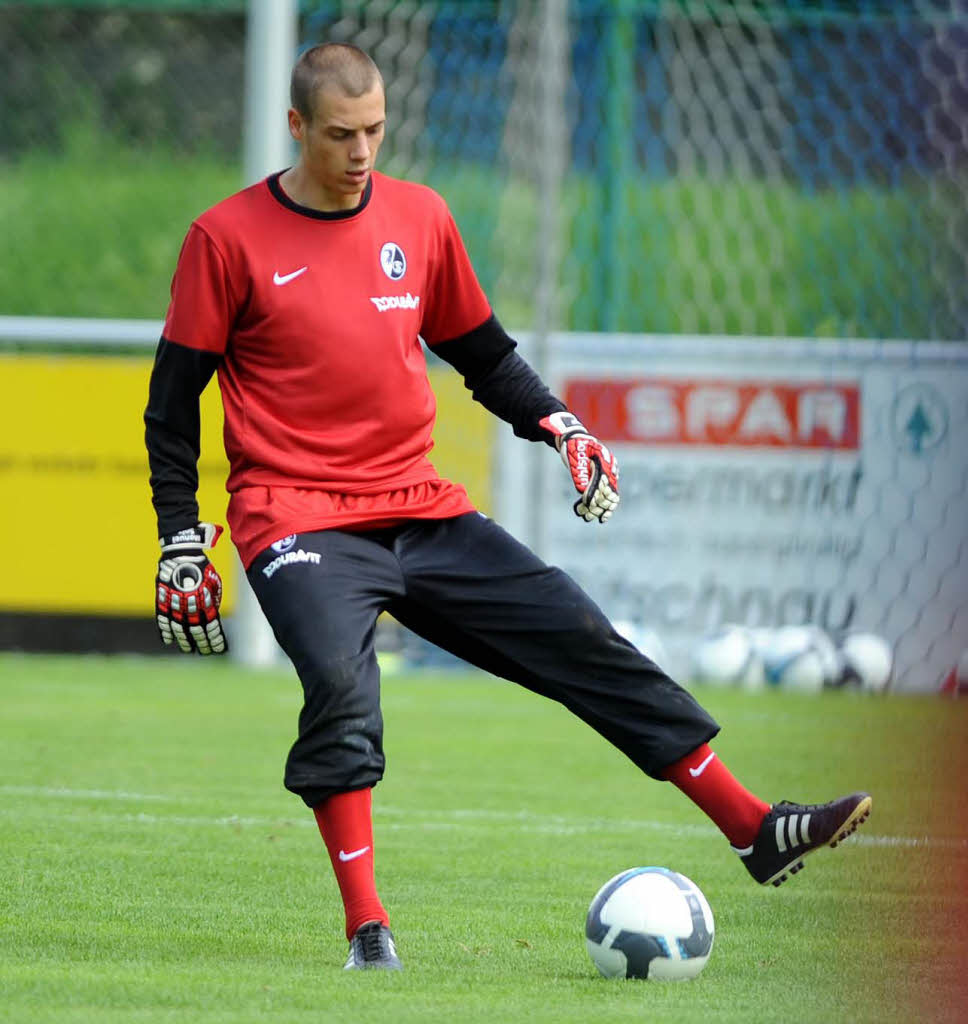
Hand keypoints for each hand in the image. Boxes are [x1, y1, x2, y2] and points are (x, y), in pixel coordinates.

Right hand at [155, 522, 227, 654]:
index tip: (218, 648)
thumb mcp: (214, 582)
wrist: (181, 553)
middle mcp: (190, 604)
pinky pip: (163, 619)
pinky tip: (168, 640)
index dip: (214, 639)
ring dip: (184, 641)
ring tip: (188, 649)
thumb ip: (213, 600)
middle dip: (202, 643)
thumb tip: (212, 616)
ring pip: (179, 628)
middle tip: (204, 652)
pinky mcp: (162, 599)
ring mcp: (174, 602)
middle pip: (196, 630)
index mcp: (205, 600)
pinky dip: (165, 631)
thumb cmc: (201, 567)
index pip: (211, 625)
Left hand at [539, 411, 619, 522]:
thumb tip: (582, 490)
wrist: (577, 440)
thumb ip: (579, 471)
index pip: (601, 478)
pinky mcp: (607, 481)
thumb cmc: (574, 445)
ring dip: (600, 508)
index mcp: (603, 457)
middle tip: (584, 514)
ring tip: (588, 517)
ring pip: (609, 495)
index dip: (594, 491)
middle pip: (607, 489)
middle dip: (596, 503)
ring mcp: (610, 474)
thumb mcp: (573, 455)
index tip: (586, 503)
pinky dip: (606, 507)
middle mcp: (610, 466)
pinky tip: (602, 518)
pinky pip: (610, 496)